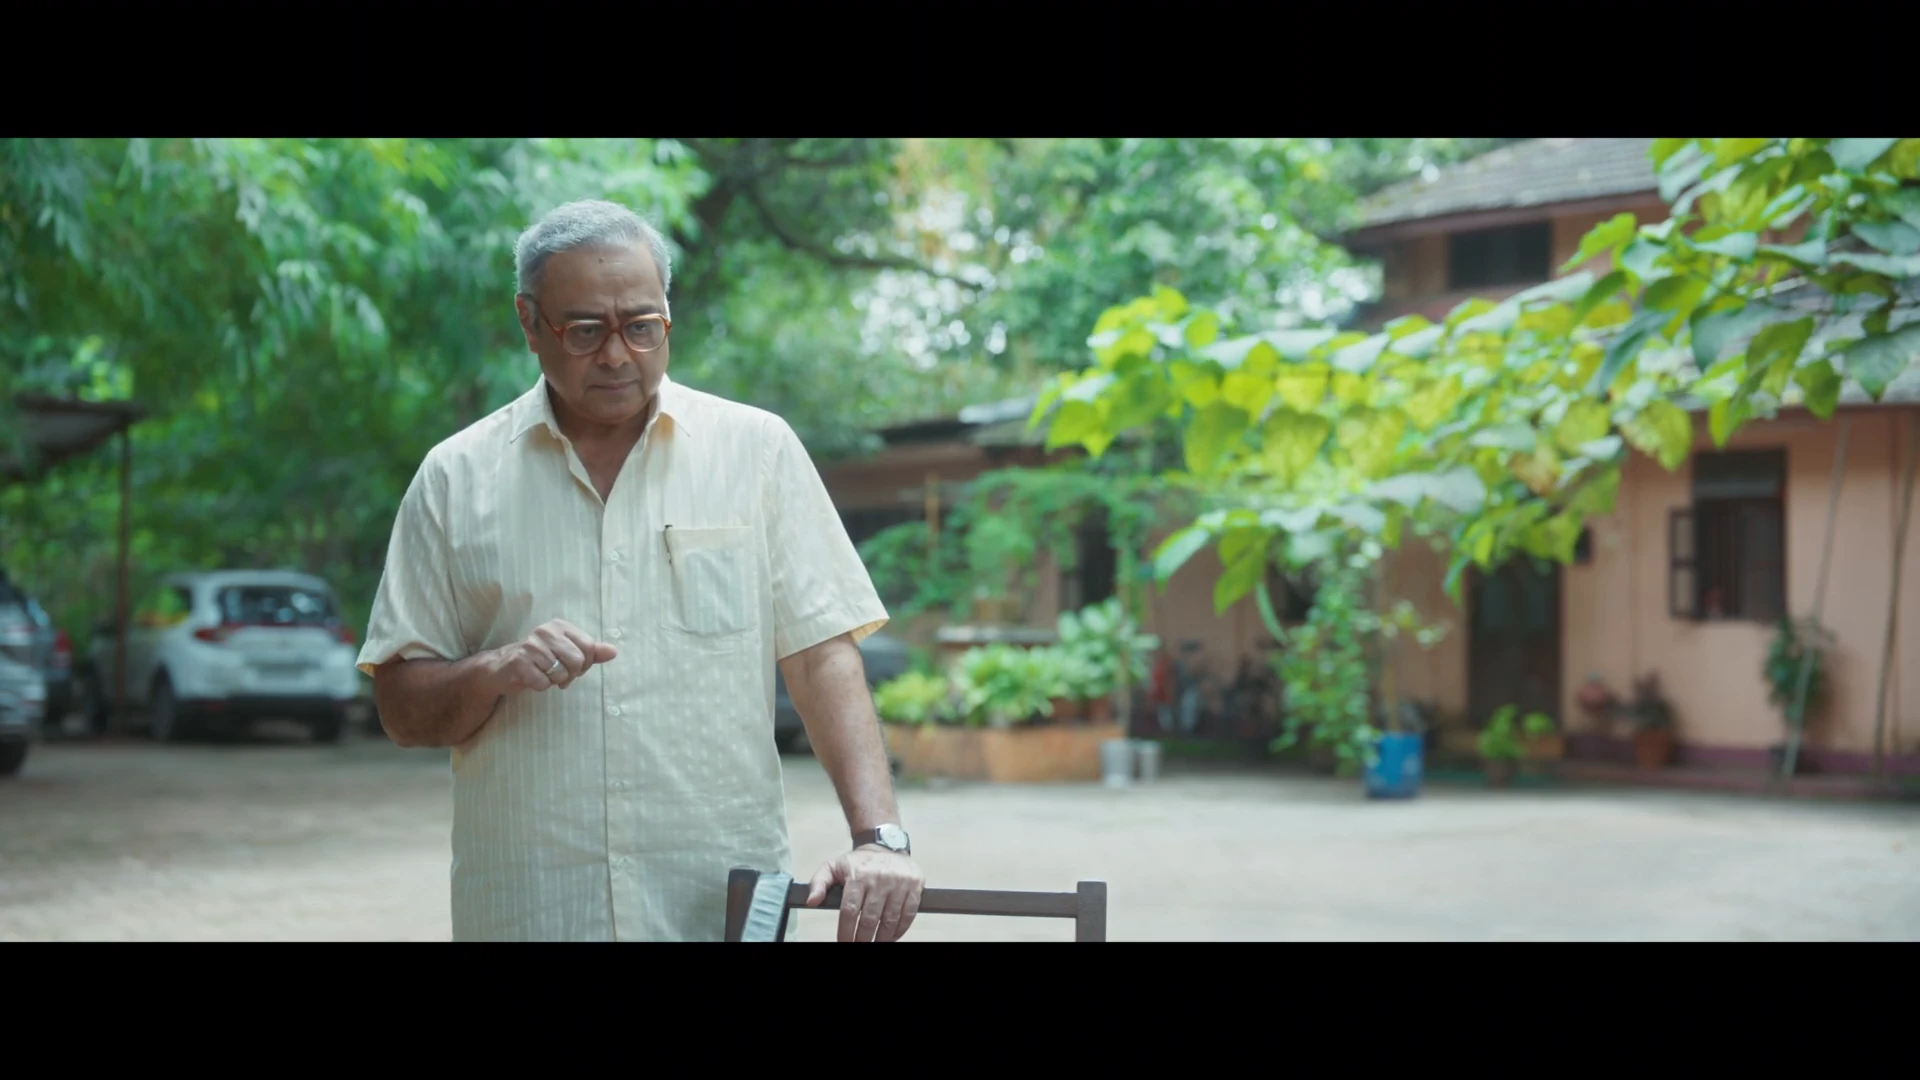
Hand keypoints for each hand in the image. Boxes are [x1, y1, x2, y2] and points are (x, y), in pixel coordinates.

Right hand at [490, 619, 616, 694]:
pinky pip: (544, 683)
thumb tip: (613, 652)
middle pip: (577, 660)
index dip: (585, 663)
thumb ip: (591, 652)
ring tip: (543, 674)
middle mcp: (545, 631)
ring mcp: (531, 646)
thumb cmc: (540, 660)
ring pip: (561, 673)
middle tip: (558, 674)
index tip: (573, 667)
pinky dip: (541, 686)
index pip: (589, 647)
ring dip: (554, 680)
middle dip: (571, 674)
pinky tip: (532, 678)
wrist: (502, 667)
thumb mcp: (567, 652)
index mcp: (560, 626)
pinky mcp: (519, 662)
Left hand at [805, 846, 924, 941]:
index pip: (850, 910)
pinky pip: (909, 914)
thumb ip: (819, 883)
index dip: (846, 931)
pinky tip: (892, 936)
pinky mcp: (914, 885)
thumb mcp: (833, 866)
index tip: (844, 942)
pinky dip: (900, 930)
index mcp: (858, 876)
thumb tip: (811, 902)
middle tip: (859, 946)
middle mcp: (879, 879)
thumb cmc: (858, 862)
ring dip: (882, 938)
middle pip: (870, 918)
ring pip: (890, 919)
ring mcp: (899, 882)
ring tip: (876, 943)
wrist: (886, 845)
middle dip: (863, 939)